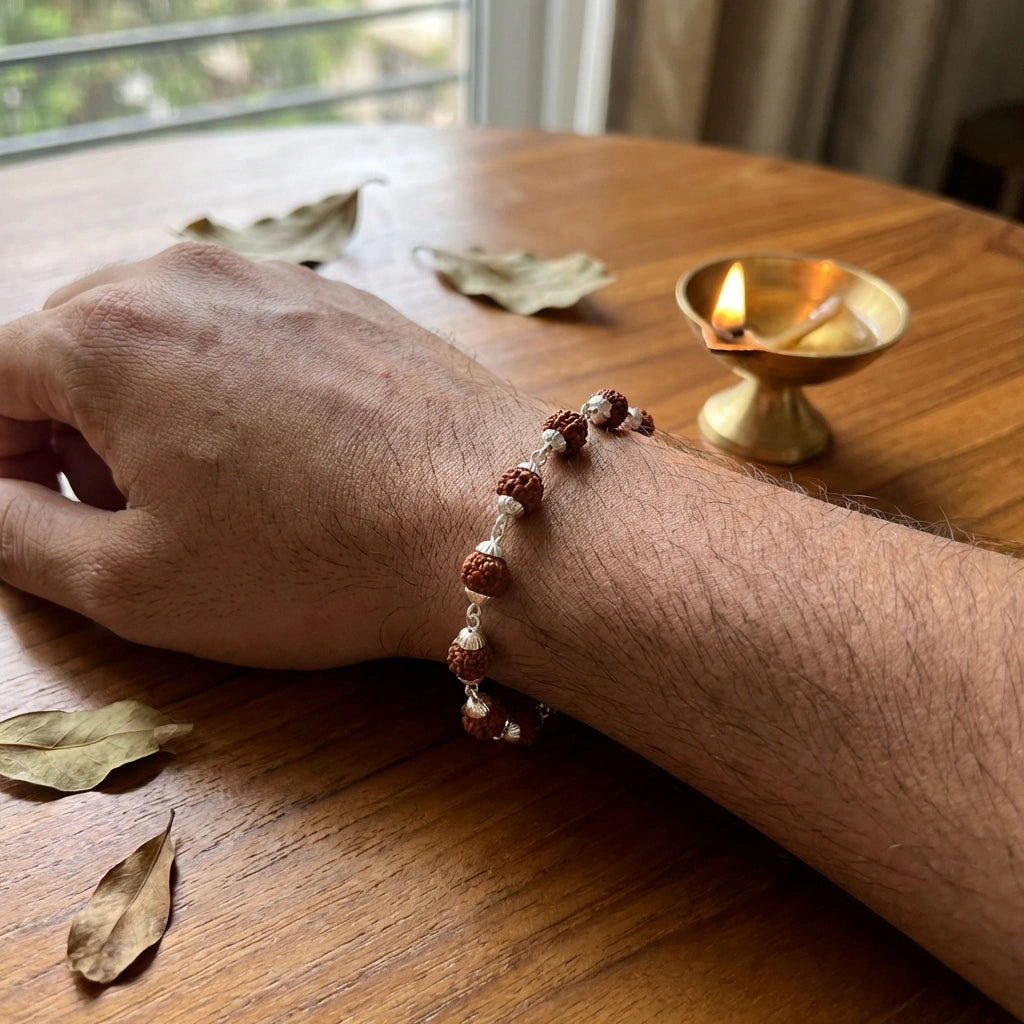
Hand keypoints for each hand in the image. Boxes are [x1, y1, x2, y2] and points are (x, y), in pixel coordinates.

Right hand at [0, 243, 538, 666]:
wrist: (489, 520)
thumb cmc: (315, 561)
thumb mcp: (133, 582)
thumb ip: (14, 534)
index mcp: (108, 334)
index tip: (28, 507)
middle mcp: (185, 277)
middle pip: (69, 339)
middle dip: (61, 423)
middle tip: (105, 505)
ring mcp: (273, 279)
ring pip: (158, 326)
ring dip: (141, 399)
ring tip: (190, 484)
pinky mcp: (340, 300)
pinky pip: (240, 327)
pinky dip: (220, 380)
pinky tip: (269, 450)